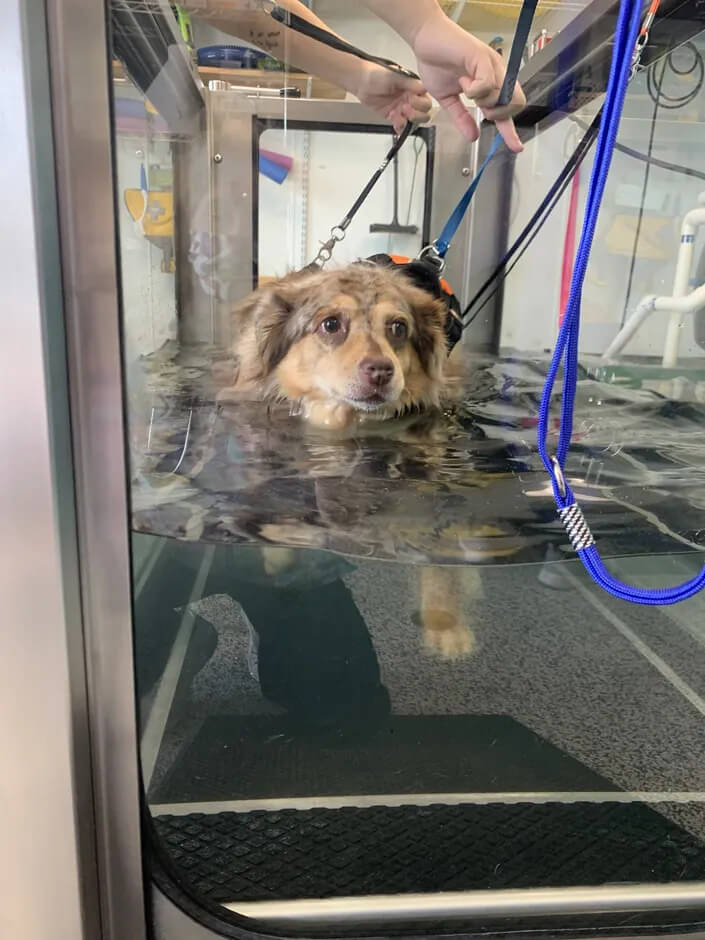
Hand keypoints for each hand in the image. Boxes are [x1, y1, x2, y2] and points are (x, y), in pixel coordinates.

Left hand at [353, 62, 432, 133]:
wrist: (360, 82)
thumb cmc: (376, 74)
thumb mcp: (395, 76)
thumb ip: (410, 83)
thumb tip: (424, 88)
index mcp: (413, 87)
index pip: (426, 99)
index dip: (421, 104)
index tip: (411, 101)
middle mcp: (409, 98)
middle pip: (423, 113)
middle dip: (416, 114)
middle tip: (404, 109)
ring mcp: (402, 108)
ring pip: (414, 121)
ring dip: (409, 121)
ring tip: (398, 116)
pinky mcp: (393, 116)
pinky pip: (401, 126)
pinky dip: (401, 128)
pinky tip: (396, 125)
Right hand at [411, 14, 525, 151]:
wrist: (425, 39)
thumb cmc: (436, 62)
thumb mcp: (448, 99)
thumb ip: (462, 117)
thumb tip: (472, 137)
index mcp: (489, 83)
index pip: (507, 110)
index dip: (511, 131)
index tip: (515, 147)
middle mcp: (495, 73)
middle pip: (516, 103)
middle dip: (499, 115)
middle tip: (480, 109)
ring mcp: (491, 65)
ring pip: (503, 95)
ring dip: (482, 100)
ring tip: (464, 86)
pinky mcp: (482, 57)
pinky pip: (487, 84)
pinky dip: (473, 90)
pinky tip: (463, 81)